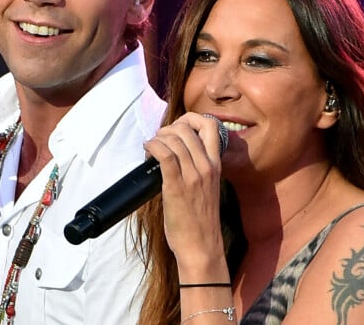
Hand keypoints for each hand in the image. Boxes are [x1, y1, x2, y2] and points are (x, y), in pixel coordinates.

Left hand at [144, 113, 225, 274]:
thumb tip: (177, 149)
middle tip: (159, 139)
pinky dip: (152, 146)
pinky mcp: (176, 186)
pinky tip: (147, 150)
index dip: (192, 118)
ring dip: (157, 137)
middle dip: (168, 128)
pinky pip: (164, 154)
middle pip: (186, 128)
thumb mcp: (208, 186)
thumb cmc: (201, 219)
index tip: (178, 126)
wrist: (201, 246)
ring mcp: (192, 175)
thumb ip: (198, 166)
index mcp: (216, 164)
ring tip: (151, 147)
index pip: (211, 126)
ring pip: (174, 139)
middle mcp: (206, 166)